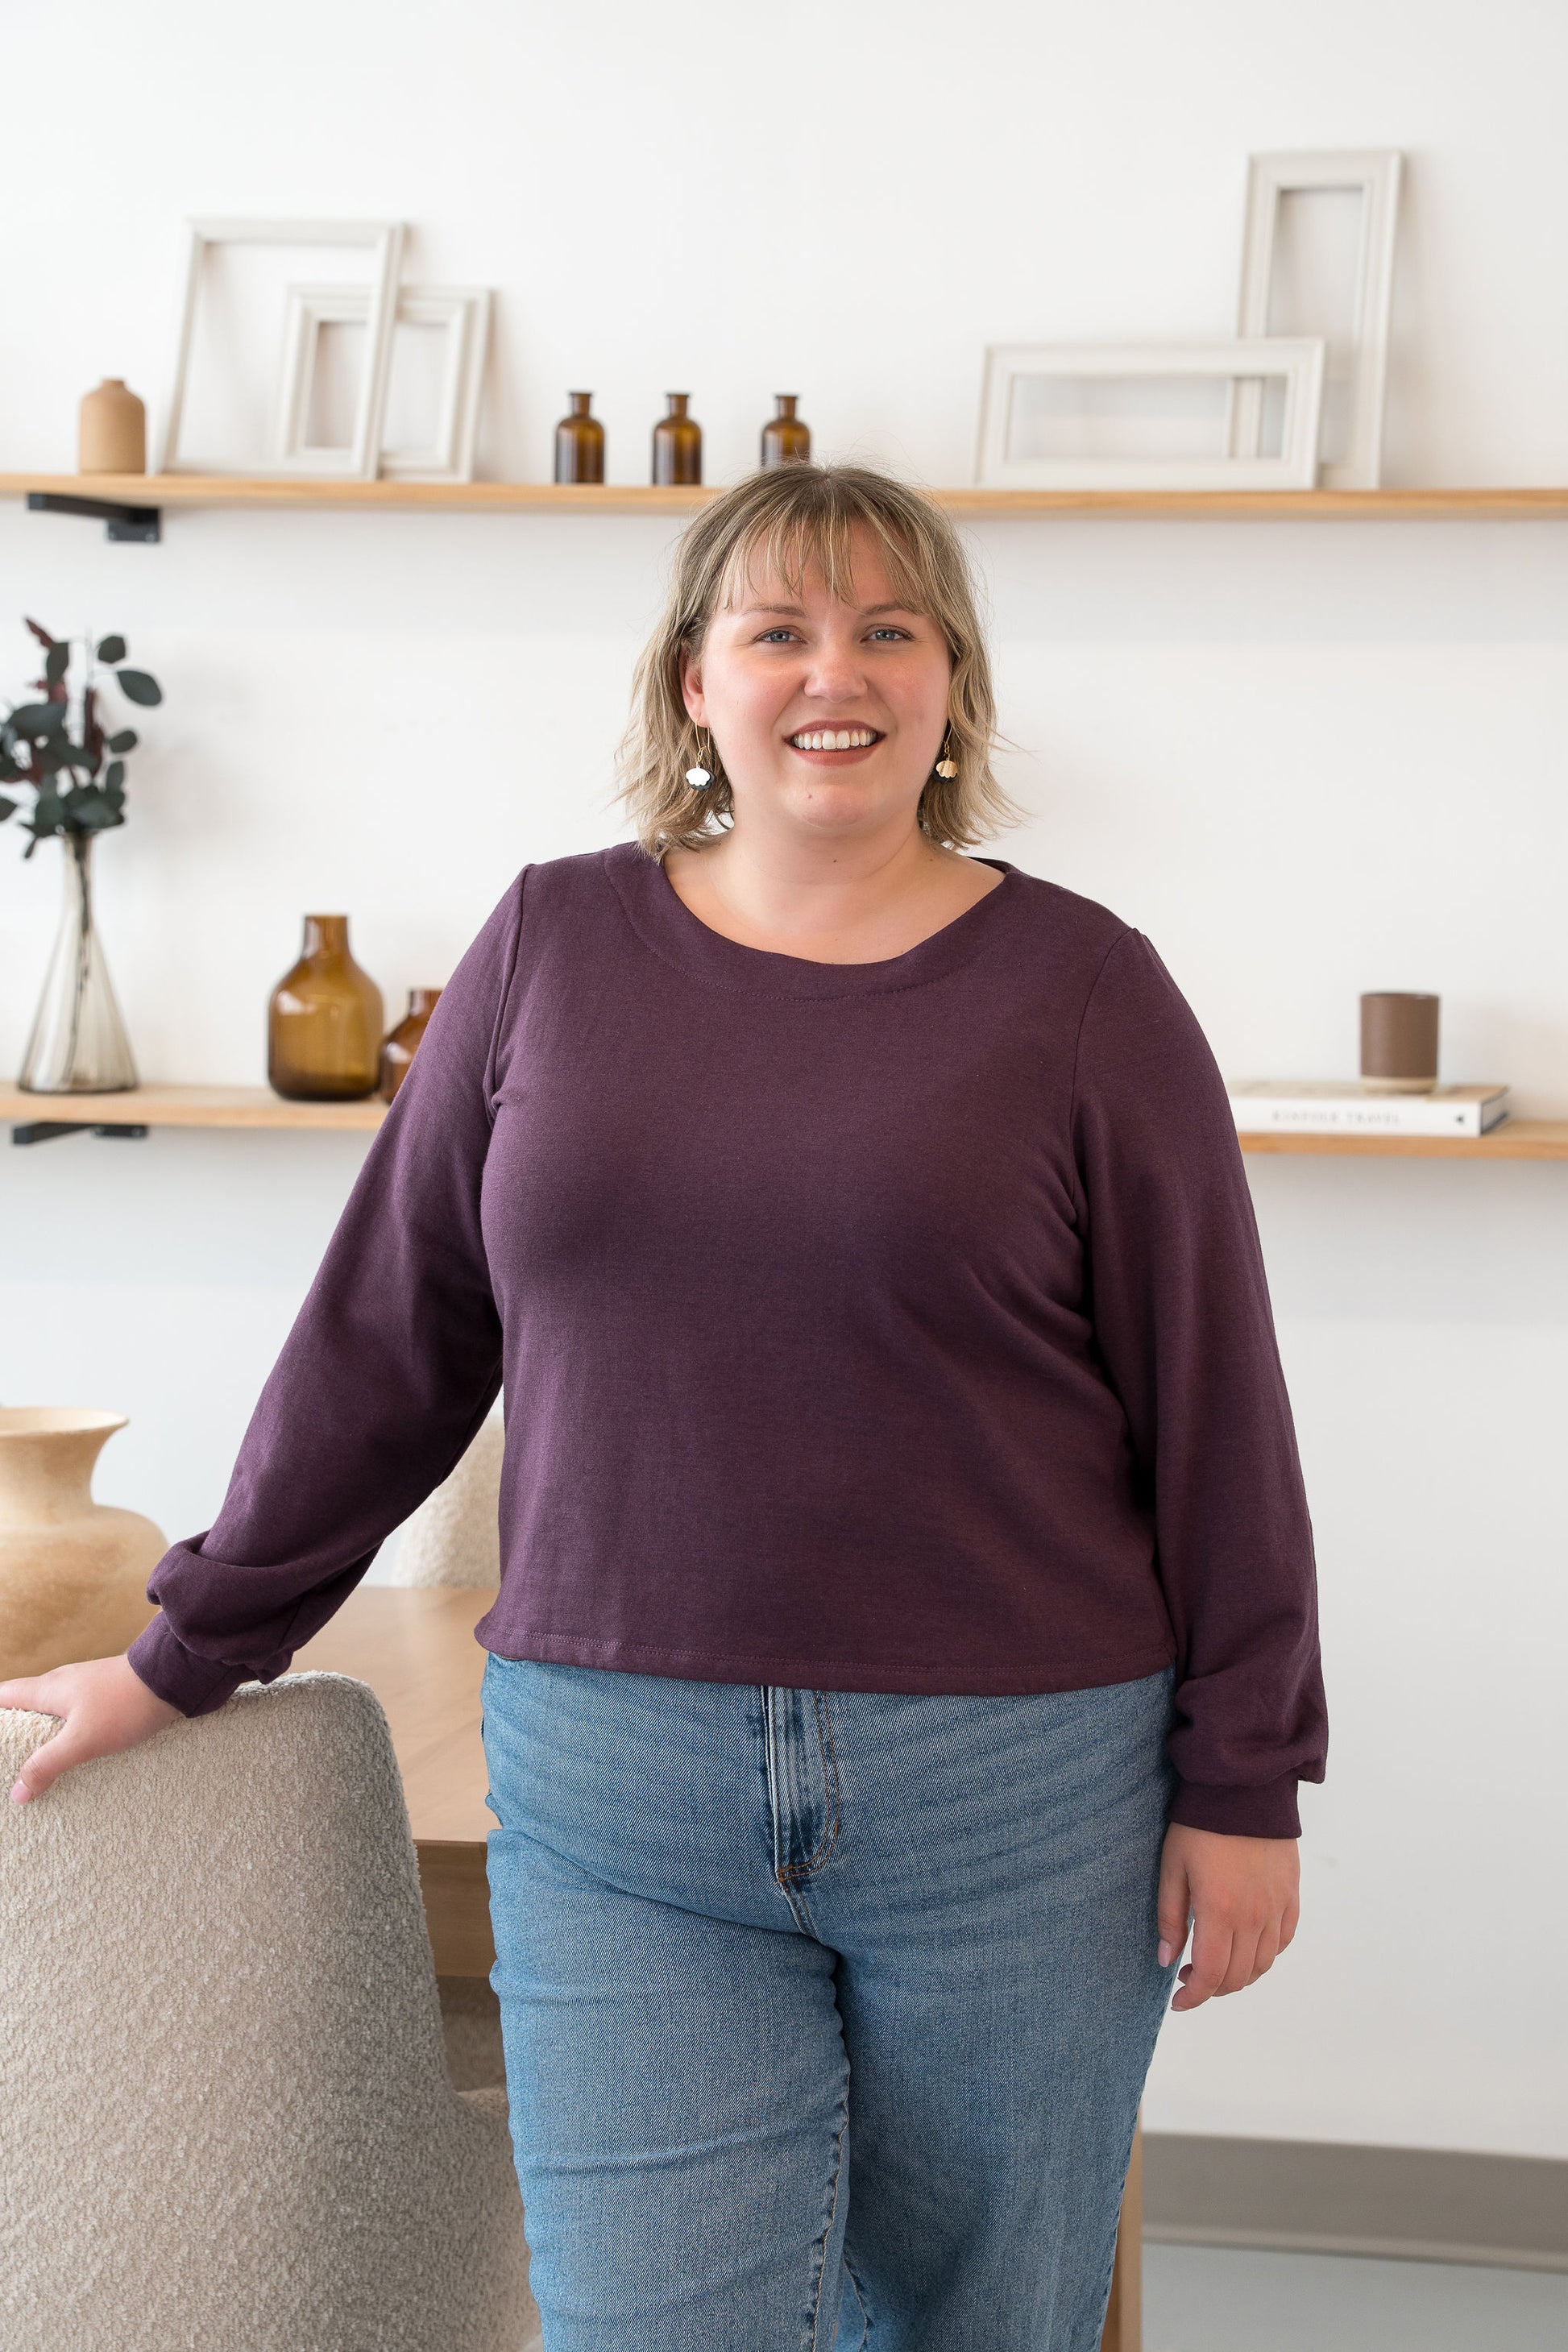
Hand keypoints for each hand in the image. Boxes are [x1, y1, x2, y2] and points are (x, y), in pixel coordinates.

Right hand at [0, 1655, 181, 1804]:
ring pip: (52, 1711)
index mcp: (48, 1688)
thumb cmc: (124, 1704)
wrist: (173, 1678)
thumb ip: (48, 1764)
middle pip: (25, 1703)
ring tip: (35, 1763)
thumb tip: (17, 1792)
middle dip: (12, 1728)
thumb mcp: (82, 1740)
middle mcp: (63, 1684)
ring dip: (41, 1733)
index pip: (4, 1695)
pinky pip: (75, 1715)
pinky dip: (66, 1733)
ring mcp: (86, 1688)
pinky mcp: (106, 1696)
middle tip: (8, 1761)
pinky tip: (73, 1752)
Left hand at [1156, 1822, 1298, 2010]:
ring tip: (1217, 1964)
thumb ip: (1171, 1918)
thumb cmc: (1200, 1825)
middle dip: (1213, 1987)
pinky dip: (1266, 1955)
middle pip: (1238, 1976)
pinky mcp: (1291, 1895)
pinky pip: (1283, 1940)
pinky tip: (1247, 1947)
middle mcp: (1254, 1917)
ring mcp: (1277, 1907)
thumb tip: (1167, 1961)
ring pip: (1263, 1963)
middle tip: (1191, 1977)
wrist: (1244, 1788)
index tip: (1178, 2002)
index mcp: (1221, 1912)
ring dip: (1239, 1976)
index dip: (1194, 1997)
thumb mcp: (1173, 1868)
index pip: (1212, 1975)